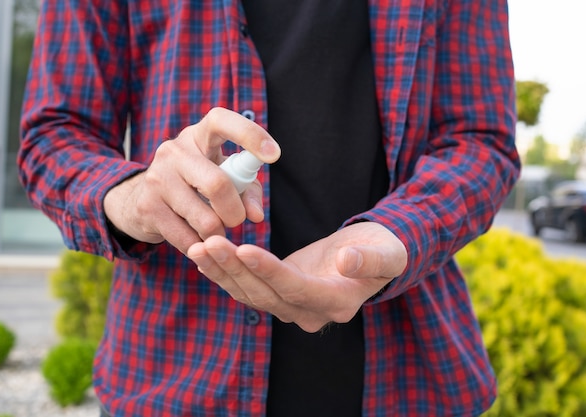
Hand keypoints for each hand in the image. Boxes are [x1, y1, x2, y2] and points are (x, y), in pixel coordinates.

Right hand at [103, 107, 280, 252]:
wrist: (142, 198)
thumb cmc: (196, 184)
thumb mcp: (224, 178)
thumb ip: (247, 191)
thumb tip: (256, 215)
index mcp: (198, 136)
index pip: (222, 121)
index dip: (250, 134)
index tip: (274, 155)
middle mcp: (174, 151)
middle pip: (217, 184)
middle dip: (235, 212)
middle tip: (236, 220)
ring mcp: (157, 177)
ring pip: (205, 219)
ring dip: (218, 233)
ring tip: (214, 231)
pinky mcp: (147, 207)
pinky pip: (187, 238)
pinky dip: (200, 246)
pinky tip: (198, 240)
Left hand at [187, 222, 407, 332]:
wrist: (373, 255)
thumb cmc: (384, 251)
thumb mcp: (387, 252)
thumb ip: (370, 259)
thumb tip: (348, 260)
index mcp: (336, 302)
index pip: (296, 289)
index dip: (270, 271)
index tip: (244, 249)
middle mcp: (310, 312)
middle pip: (266, 294)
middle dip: (235, 269)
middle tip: (208, 243)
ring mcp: (292, 306)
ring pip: (251, 293)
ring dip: (223, 271)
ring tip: (198, 247)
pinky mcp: (280, 292)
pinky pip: (248, 287)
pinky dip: (226, 272)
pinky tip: (205, 256)